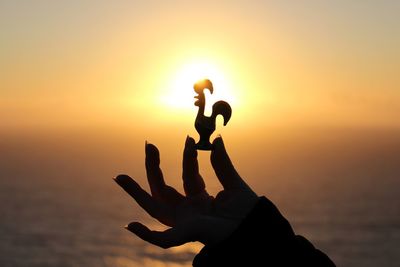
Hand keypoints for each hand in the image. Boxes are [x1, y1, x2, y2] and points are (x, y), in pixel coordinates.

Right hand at [114, 136, 257, 247]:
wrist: (256, 232)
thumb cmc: (248, 214)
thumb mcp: (234, 185)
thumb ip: (221, 164)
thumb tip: (215, 140)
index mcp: (201, 199)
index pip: (189, 175)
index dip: (187, 156)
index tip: (189, 138)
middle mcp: (190, 210)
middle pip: (163, 189)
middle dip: (153, 168)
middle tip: (148, 144)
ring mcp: (185, 222)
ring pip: (154, 208)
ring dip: (136, 194)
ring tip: (119, 177)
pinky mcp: (185, 235)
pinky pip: (161, 239)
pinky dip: (145, 234)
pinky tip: (130, 225)